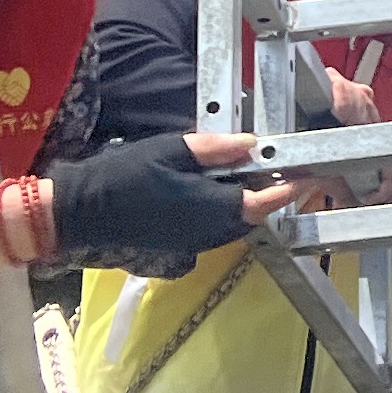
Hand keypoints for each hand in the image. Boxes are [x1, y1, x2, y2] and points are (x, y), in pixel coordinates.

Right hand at [48, 130, 283, 276]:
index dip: (290, 189)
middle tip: (280, 169)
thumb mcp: (170, 150)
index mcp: (209, 207)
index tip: (309, 175)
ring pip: (236, 224)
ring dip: (248, 203)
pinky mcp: (183, 248)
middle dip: (271, 194)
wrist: (82, 213)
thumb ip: (214, 149)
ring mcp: (196, 244)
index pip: (263, 202)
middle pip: (253, 215)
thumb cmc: (125, 176)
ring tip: (249, 175)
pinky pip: (216, 230)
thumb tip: (252, 144)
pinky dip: (226, 211)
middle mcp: (209, 232)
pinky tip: (214, 190)